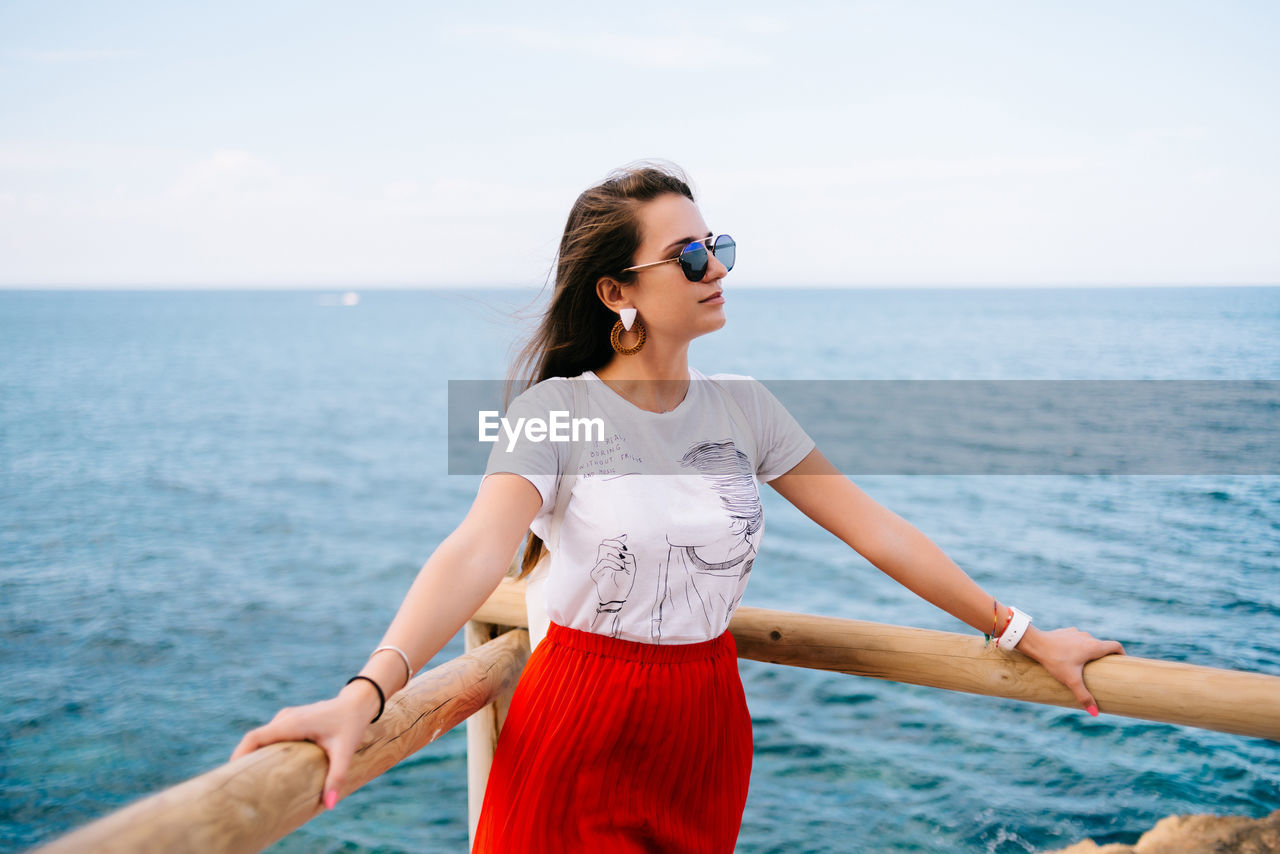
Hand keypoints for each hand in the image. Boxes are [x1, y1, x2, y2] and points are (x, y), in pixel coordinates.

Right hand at [229, 684, 377, 809]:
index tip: (230, 774)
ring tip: (248, 780)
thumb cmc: (351, 725)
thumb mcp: (345, 751)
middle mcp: (285, 718)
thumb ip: (336, 776)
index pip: (255, 737)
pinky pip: (270, 736)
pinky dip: (264, 750)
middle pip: (254, 739)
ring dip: (254, 755)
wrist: (357, 704)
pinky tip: (265, 769)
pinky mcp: (290, 721)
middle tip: (236, 784)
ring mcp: (286, 718)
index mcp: (292, 723)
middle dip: (243, 759)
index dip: (240, 754)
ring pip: (262, 737)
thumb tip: (329, 805)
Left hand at [1017, 626, 1125, 715]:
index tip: (1122, 663)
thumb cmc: (1055, 660)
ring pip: (1088, 642)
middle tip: (1103, 670)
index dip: (1121, 654)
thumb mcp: (1071, 680)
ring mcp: (1075, 633)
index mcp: (1093, 646)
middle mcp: (1087, 637)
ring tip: (1085, 664)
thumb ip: (1083, 696)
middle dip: (1104, 657)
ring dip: (1089, 651)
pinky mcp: (1065, 632)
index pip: (1116, 646)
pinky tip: (1070, 656)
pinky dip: (1077, 647)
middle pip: (1102, 646)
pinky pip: (1076, 640)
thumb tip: (1095, 713)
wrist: (1035, 643)